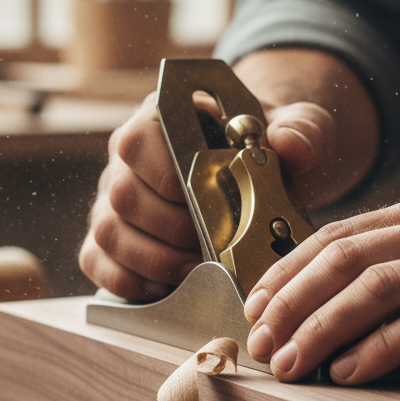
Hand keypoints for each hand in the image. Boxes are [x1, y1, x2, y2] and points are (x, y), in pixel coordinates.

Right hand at [79, 89, 339, 299]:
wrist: (264, 170)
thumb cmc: (272, 147)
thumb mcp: (300, 129)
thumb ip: (301, 130)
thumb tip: (286, 143)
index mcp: (164, 115)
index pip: (138, 140)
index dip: (167, 177)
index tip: (206, 198)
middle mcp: (130, 153)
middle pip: (121, 193)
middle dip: (170, 229)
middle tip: (211, 244)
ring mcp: (116, 195)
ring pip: (108, 231)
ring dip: (153, 259)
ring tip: (197, 268)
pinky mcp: (114, 234)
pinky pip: (98, 261)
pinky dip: (128, 280)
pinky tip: (167, 285)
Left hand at [242, 189, 399, 384]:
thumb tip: (336, 297)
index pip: (338, 234)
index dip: (289, 269)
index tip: (256, 304)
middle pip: (345, 257)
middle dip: (291, 301)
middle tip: (261, 340)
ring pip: (375, 287)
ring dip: (322, 328)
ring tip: (292, 363)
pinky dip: (380, 349)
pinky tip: (350, 373)